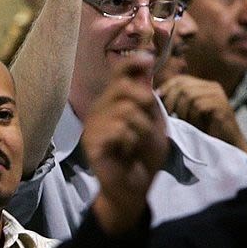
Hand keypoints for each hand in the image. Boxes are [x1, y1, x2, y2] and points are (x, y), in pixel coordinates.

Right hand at [83, 55, 169, 234]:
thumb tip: (146, 69)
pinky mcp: (92, 143)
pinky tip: (127, 152)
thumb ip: (148, 99)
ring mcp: (93, 126)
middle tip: (146, 124)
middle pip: (126, 89)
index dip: (133, 64)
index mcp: (113, 102)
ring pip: (127, 111)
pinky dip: (131, 142)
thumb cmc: (142, 155)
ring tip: (136, 145)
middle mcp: (100, 110)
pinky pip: (119, 131)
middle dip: (144, 104)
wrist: (134, 188)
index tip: (148, 60)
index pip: (119, 74)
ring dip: (142, 130)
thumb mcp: (154, 123)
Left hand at [158, 75, 246, 153]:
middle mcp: (212, 87)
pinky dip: (193, 117)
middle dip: (171, 101)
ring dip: (182, 111)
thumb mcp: (186, 111)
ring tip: (186, 122)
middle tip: (170, 115)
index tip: (158, 100)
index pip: (180, 79)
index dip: (166, 88)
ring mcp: (218, 95)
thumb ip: (176, 100)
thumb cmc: (204, 129)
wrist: (226, 145)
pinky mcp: (222, 106)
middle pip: (182, 86)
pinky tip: (196, 125)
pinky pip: (198, 105)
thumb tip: (155, 92)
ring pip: (189, 95)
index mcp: (203, 85)